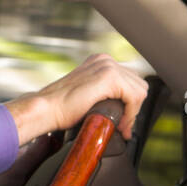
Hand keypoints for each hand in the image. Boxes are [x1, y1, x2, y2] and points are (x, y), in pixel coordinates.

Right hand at [5, 54, 148, 143]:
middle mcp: (105, 60)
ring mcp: (107, 66)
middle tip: (121, 125)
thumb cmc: (60, 108)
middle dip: (133, 107)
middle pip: (138, 84)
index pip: (130, 81)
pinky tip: (119, 123)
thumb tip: (124, 108)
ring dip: (132, 112)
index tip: (122, 122)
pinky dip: (130, 113)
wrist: (46, 110)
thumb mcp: (87, 94)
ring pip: (140, 91)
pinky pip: (134, 97)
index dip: (130, 104)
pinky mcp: (109, 77)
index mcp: (100, 62)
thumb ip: (103, 92)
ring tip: (120, 125)